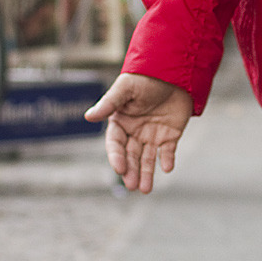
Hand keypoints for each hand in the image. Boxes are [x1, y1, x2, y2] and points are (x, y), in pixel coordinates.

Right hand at [85, 73, 192, 193]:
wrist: (173, 71)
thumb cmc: (145, 77)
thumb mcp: (126, 88)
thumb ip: (109, 103)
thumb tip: (88, 117)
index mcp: (121, 122)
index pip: (115, 144)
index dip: (116, 156)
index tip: (120, 168)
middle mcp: (135, 132)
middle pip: (131, 155)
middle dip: (131, 171)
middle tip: (132, 185)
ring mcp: (152, 135)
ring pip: (147, 159)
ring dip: (146, 174)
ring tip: (145, 190)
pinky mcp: (170, 135)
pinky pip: (167, 151)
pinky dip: (167, 160)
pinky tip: (167, 167)